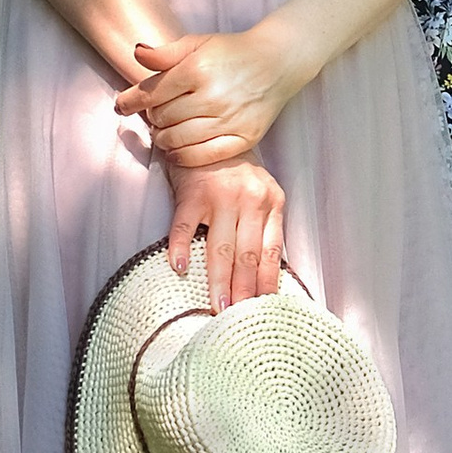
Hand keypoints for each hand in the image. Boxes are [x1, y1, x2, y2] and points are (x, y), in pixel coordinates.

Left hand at [115, 24, 307, 169]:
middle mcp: (212, 96)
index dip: (131, 101)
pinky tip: (176, 150)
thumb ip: (165, 53)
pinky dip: (182, 156)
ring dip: (163, 138)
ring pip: (177, 140)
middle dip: (152, 117)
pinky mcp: (243, 138)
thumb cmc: (232, 52)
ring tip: (164, 131)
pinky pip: (202, 157)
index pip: (152, 93)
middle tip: (156, 113)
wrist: (278, 62)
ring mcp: (229, 120)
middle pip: (162, 118)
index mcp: (198, 69)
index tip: (121, 105)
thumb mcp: (198, 44)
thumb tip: (136, 53)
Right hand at [166, 158, 284, 308]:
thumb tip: (265, 279)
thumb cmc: (235, 172)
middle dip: (244, 290)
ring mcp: (221, 195)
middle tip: (239, 319)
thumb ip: (265, 227)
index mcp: (271, 202)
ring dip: (219, 281)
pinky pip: (185, 225)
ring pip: (221, 247)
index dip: (267, 284)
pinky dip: (182, 247)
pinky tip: (180, 268)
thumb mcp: (260, 194)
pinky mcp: (193, 192)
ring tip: (217, 307)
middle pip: (247, 254)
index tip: (263, 311)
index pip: (271, 252)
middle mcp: (250, 199)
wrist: (206, 133)